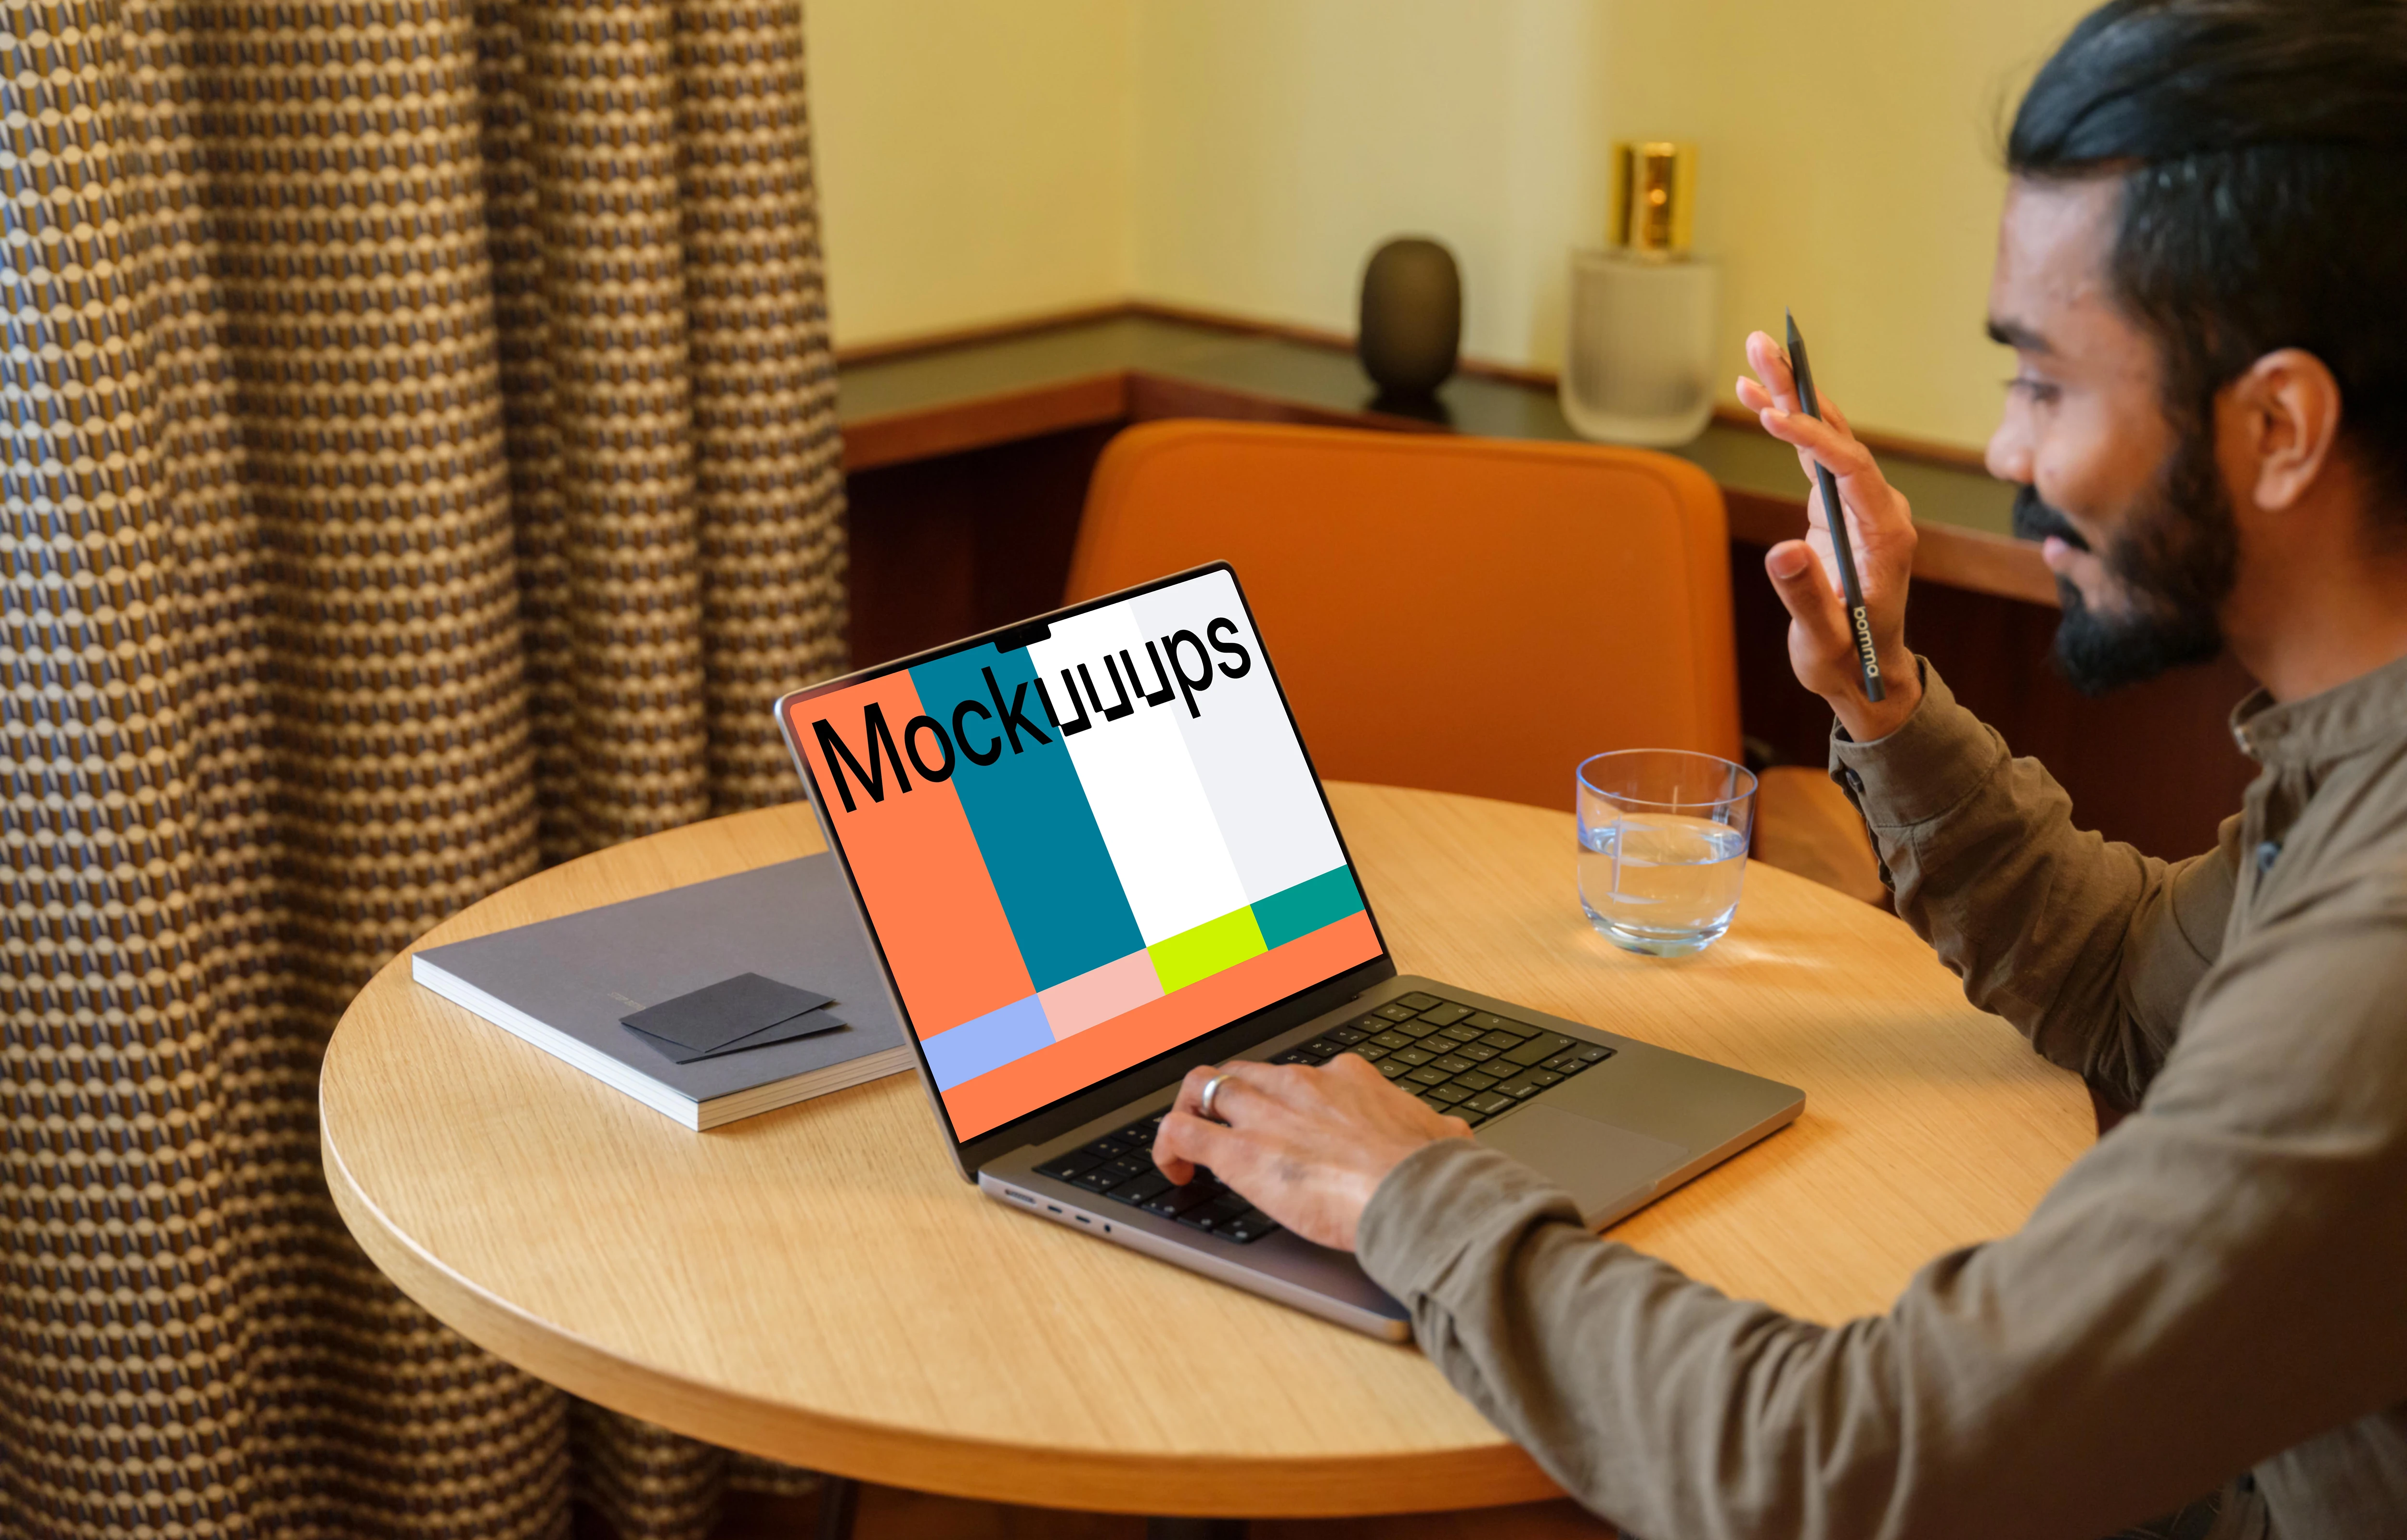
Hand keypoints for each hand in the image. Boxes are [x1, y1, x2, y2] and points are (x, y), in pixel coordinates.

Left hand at [1151, 1055, 1471, 1250]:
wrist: (1413, 1192)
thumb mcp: (1441, 1138)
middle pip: (1248, 1073)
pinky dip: (1167, 1146)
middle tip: (1229, 1126)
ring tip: (1190, 1141)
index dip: (1289, 1097)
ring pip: (1207, 1086)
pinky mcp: (1238, 1150)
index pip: (1305, 1075)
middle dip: (1232, 1096)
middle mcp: (1301, 1084)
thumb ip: (1437, 1133)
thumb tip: (1453, 1138)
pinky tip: (1173, 1170)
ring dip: (1194, 1109)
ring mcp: (1265, 1113)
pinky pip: (1182, 1131)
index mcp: (1348, 1079)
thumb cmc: (1431, 1173)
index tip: (1287, 1119)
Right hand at [1737, 330, 1922, 741]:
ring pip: (1826, 435)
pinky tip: (1755, 396)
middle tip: (1766, 347)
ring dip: (1790, 395)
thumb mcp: (1825, 640)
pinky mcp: (1838, 506)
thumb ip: (1807, 598)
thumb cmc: (1848, 660)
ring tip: (1755, 353)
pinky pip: (1813, 454)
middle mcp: (1879, 508)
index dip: (1814, 439)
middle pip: (1840, 435)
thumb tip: (1785, 552)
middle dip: (1800, 392)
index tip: (1775, 418)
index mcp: (1886, 534)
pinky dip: (1785, 424)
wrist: (1868, 673)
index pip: (1853, 468)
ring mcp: (1860, 504)